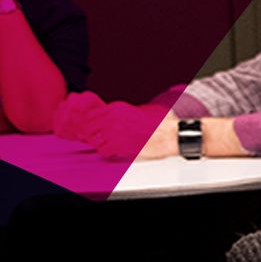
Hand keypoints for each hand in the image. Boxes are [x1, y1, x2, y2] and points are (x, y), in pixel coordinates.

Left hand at [58, 95, 174, 159]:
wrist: (171, 135)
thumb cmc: (161, 124)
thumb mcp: (140, 110)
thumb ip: (125, 112)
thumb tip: (117, 116)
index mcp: (117, 108)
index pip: (92, 115)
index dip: (95, 123)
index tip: (99, 129)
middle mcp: (112, 118)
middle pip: (89, 127)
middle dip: (95, 134)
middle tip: (103, 139)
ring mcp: (114, 131)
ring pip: (94, 140)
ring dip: (100, 144)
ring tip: (110, 145)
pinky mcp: (118, 145)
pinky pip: (103, 151)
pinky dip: (108, 152)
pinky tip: (116, 151)